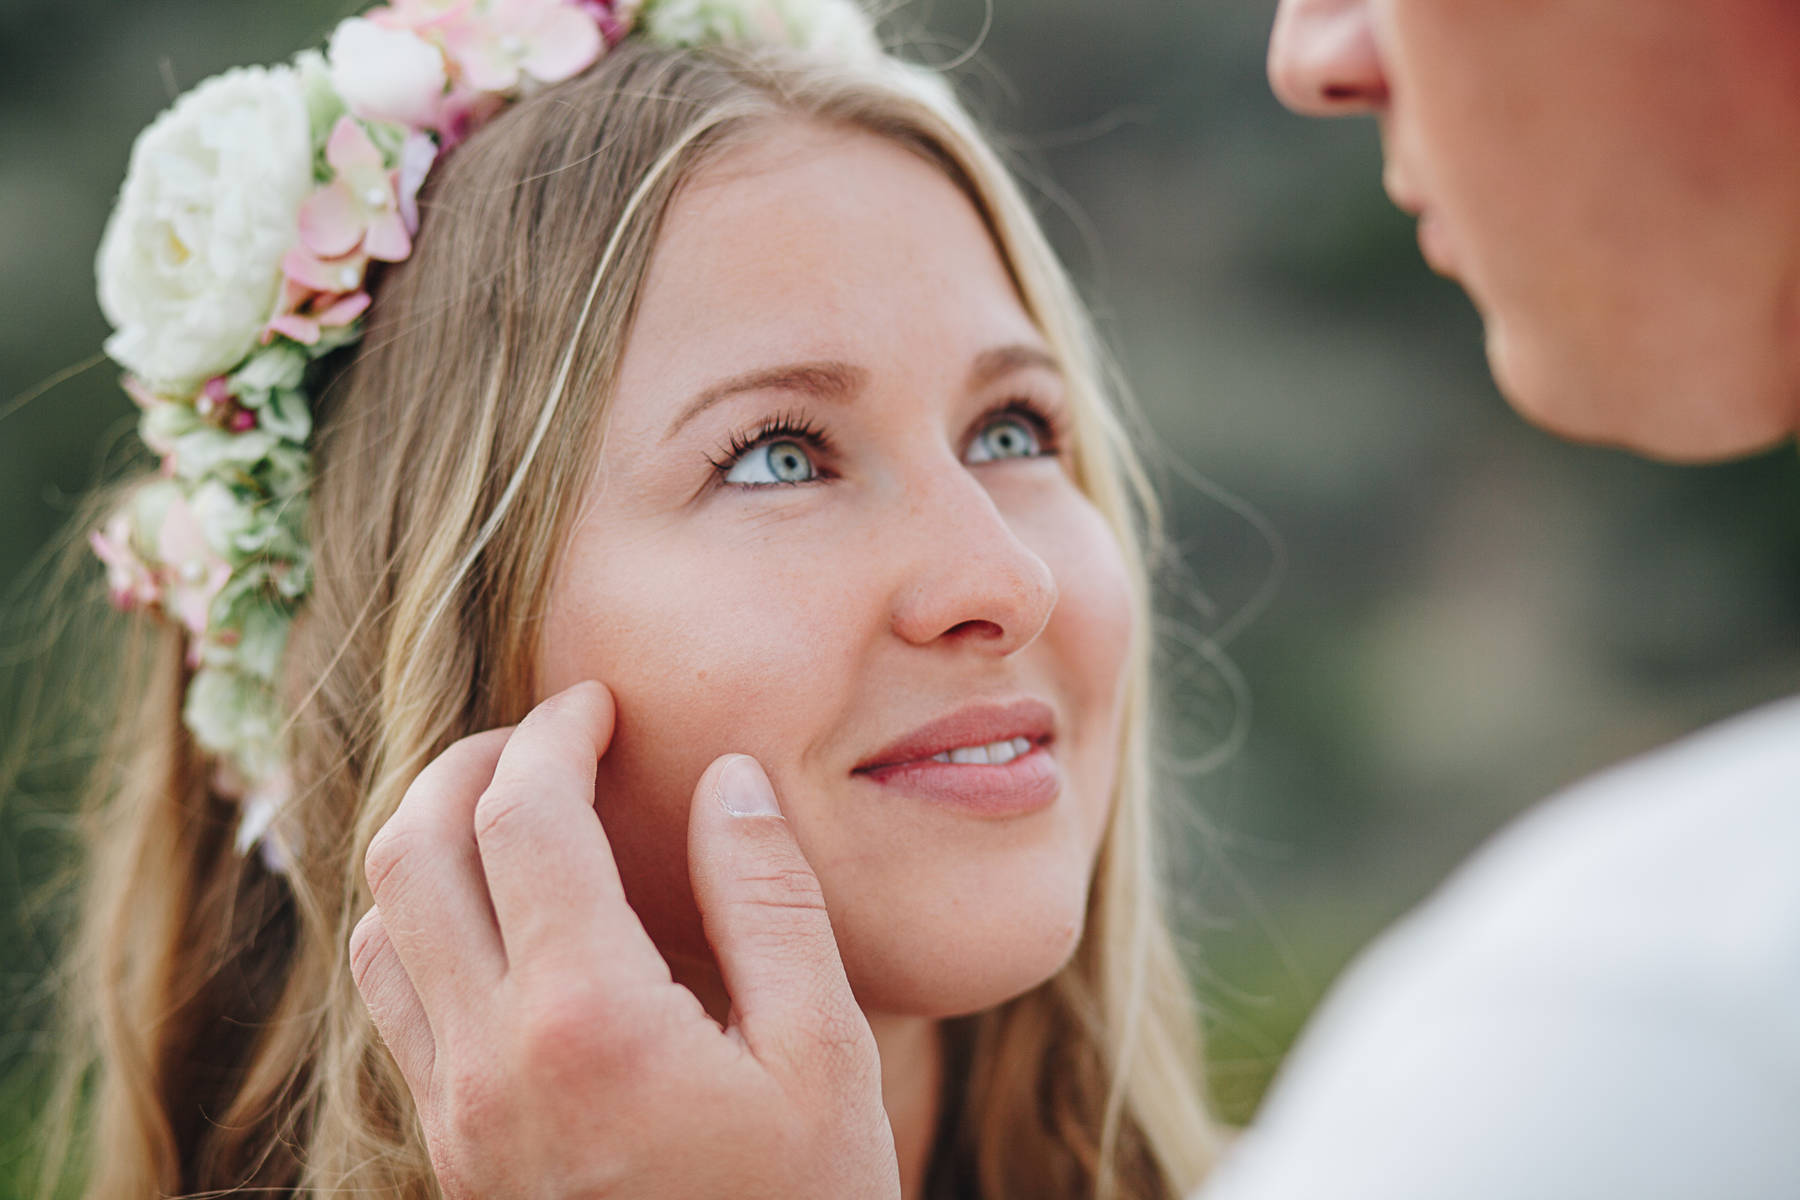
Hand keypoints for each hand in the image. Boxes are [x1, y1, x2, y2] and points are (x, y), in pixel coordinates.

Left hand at [349, 680, 900, 1198]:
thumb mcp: (824, 1052)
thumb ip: (767, 899)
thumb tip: (725, 776)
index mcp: (587, 1018)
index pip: (523, 813)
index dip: (554, 731)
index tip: (598, 705)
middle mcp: (489, 1058)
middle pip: (413, 848)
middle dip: (470, 760)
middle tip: (545, 737)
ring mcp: (453, 1109)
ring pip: (375, 920)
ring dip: (428, 835)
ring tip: (509, 806)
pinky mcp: (448, 1147)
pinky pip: (387, 996)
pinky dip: (413, 917)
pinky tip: (492, 911)